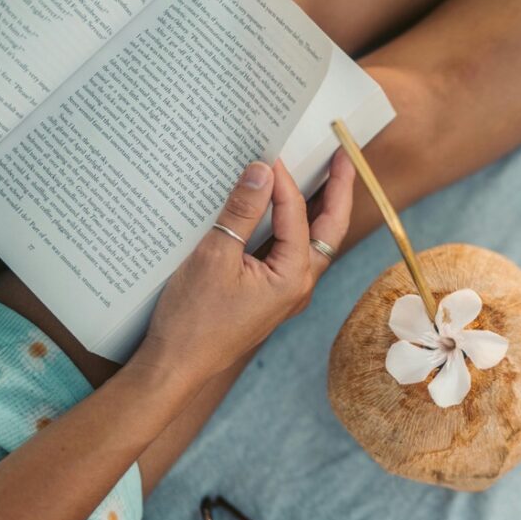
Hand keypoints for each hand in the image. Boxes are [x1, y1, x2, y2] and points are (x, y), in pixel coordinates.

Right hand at [133, 153, 354, 386]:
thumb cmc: (193, 319)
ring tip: (324, 176)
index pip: (298, 217)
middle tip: (343, 156)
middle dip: (338, 191)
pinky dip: (294, 227)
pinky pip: (292, 253)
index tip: (272, 153)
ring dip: (320, 209)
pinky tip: (282, 211)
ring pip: (314, 243)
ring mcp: (287, 293)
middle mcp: (299, 287)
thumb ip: (242, 212)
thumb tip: (262, 172)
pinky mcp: (271, 295)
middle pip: (329, 231)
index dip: (286, 182)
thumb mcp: (214, 257)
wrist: (177, 365)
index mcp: (293, 279)